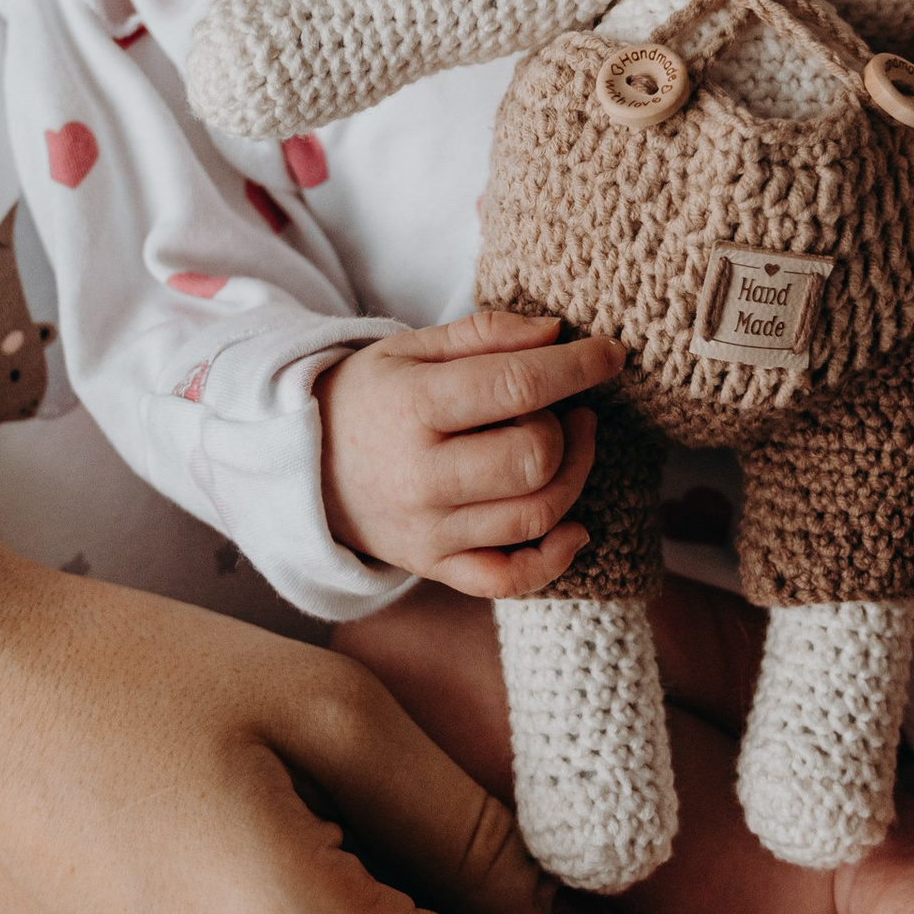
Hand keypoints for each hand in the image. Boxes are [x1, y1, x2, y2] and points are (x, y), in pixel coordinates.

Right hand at [317, 308, 619, 591]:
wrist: (303, 467)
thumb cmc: (370, 397)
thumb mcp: (411, 348)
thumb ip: (484, 335)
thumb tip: (557, 334)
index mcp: (413, 406)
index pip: (516, 386)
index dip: (577, 367)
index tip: (610, 354)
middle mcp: (420, 476)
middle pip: (534, 459)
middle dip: (569, 429)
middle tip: (568, 409)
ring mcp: (428, 531)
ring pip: (535, 516)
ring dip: (573, 476)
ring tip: (565, 445)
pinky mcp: (436, 566)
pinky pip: (511, 579)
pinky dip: (555, 558)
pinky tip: (573, 526)